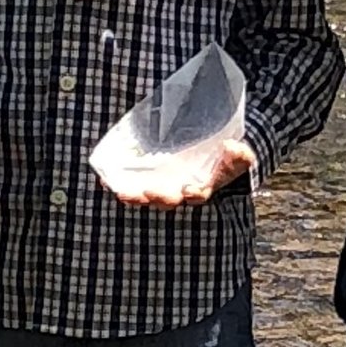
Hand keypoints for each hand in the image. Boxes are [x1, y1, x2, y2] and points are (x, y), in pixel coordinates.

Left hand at [119, 132, 257, 210]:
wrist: (217, 156)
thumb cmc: (227, 159)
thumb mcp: (239, 155)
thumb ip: (238, 154)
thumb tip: (233, 147)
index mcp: (204, 187)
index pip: (198, 195)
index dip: (194, 194)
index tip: (189, 189)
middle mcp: (182, 191)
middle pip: (167, 199)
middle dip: (155, 197)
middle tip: (141, 194)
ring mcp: (166, 186)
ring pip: (148, 195)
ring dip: (133, 195)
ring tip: (118, 191)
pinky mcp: (153, 178)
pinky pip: (135, 183)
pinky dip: (121, 183)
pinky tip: (106, 179)